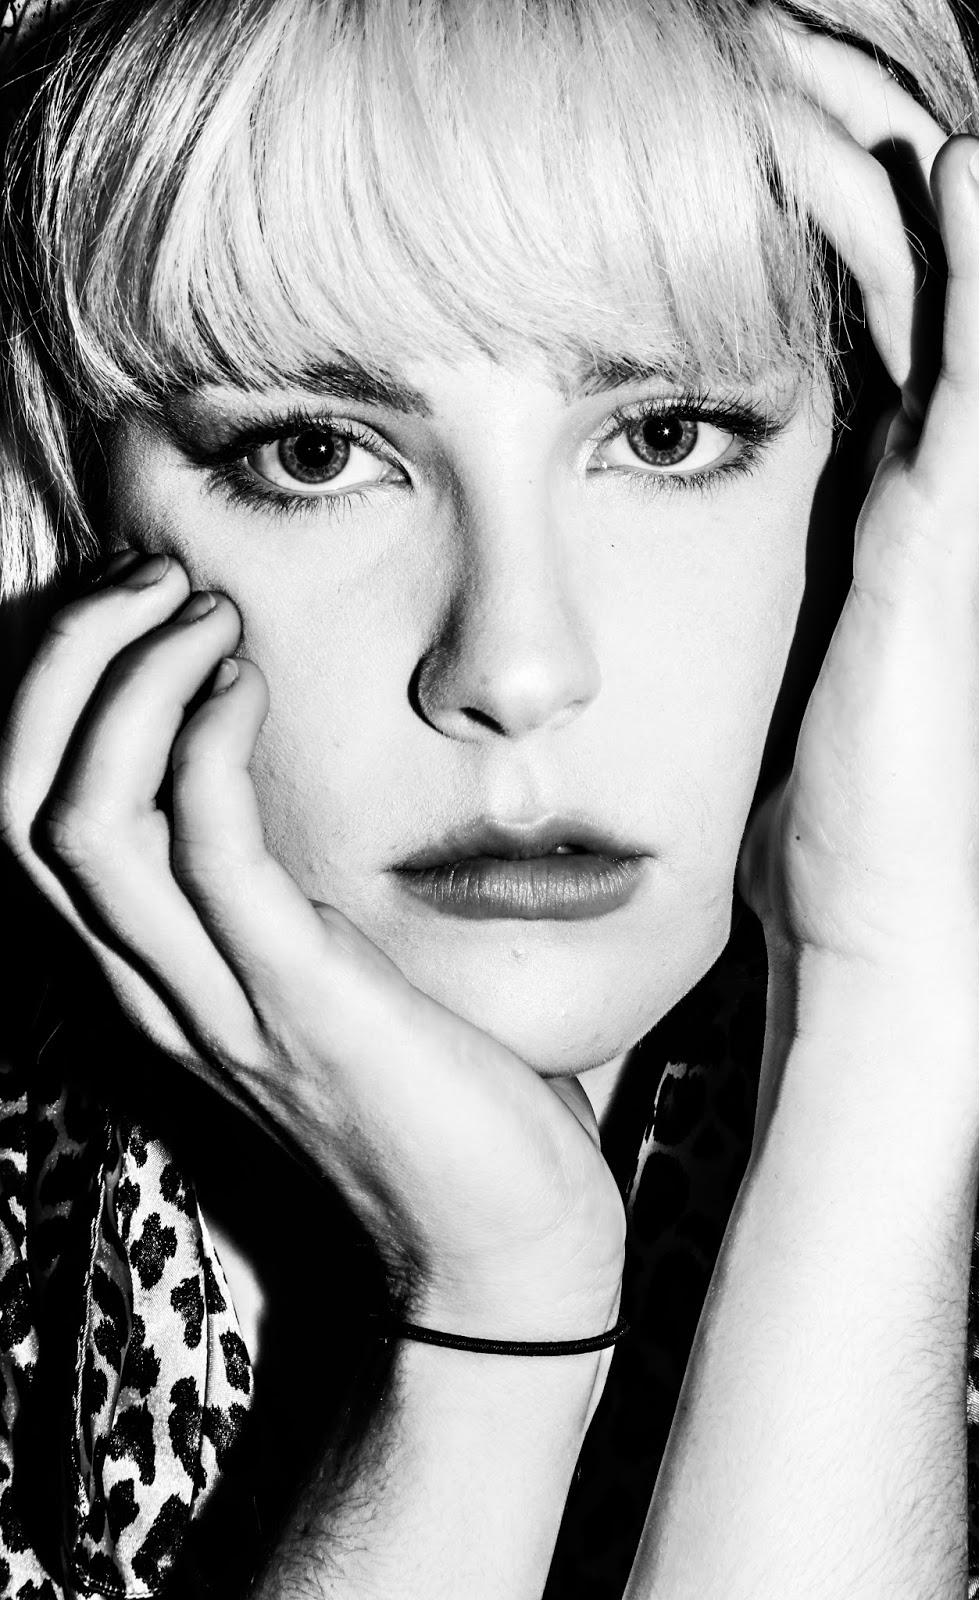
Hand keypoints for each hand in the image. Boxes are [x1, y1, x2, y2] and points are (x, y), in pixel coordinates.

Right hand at [0, 558, 624, 1335]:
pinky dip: (207, 746)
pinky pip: (209, 859)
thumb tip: (279, 767)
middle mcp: (156, 989)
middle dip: (61, 667)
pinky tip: (250, 680)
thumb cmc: (436, 1090)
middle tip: (149, 579)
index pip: (30, 819)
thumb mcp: (333, 968)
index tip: (136, 602)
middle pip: (20, 809)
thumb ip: (281, 888)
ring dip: (126, 687)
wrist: (503, 1243)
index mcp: (158, 977)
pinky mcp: (298, 1004)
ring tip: (201, 611)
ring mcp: (216, 1004)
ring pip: (83, 828)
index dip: (50, 692)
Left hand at [740, 21, 978, 1009]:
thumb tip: (692, 589)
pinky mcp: (953, 535)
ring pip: (956, 305)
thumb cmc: (829, 835)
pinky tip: (962, 159)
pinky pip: (970, 364)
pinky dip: (977, 261)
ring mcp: (962, 510)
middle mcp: (937, 498)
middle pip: (919, 295)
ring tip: (875, 85)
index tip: (775, 166)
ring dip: (920, 191)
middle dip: (874, 185)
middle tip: (819, 77)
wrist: (887, 926)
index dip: (839, 248)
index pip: (872, 345)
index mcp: (888, 524)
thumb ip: (772, 617)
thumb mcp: (789, 694)